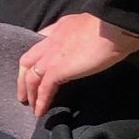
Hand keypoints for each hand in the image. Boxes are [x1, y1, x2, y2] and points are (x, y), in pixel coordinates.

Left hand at [17, 13, 138, 117]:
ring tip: (31, 106)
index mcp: (61, 27)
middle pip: (27, 60)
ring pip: (30, 76)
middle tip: (24, 92)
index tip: (36, 67)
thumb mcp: (94, 28)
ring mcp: (51, 55)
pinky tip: (40, 112)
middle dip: (23, 77)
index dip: (36, 56)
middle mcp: (51, 39)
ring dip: (29, 93)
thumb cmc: (114, 26)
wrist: (115, 26)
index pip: (41, 41)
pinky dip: (40, 101)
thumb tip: (94, 47)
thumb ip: (87, 37)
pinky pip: (43, 88)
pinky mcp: (57, 69)